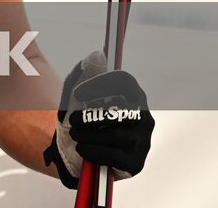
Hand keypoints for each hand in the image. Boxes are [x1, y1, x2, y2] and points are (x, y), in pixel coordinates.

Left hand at [43, 50, 153, 187]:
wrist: (74, 152)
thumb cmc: (81, 121)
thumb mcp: (75, 95)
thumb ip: (82, 73)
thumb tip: (98, 54)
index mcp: (132, 96)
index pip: (124, 81)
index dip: (100, 84)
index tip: (78, 93)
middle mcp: (143, 117)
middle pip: (121, 111)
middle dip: (91, 117)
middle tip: (73, 121)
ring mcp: (143, 141)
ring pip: (117, 135)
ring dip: (89, 135)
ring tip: (76, 136)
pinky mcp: (137, 162)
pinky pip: (116, 156)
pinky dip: (95, 152)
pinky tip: (84, 149)